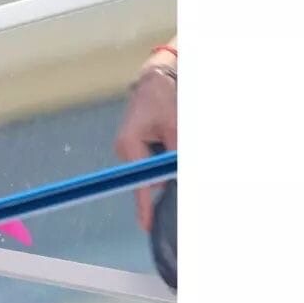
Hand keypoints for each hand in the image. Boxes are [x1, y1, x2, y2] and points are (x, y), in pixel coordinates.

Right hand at [114, 64, 176, 231]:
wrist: (159, 77)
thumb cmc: (165, 99)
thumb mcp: (177, 130)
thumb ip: (176, 159)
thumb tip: (179, 181)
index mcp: (129, 144)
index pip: (139, 182)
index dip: (146, 206)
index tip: (148, 225)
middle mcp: (125, 148)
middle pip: (147, 179)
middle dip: (165, 182)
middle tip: (179, 173)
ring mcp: (128, 147)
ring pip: (151, 171)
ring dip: (166, 168)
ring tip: (176, 146)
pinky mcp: (135, 144)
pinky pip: (150, 161)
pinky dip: (163, 160)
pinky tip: (171, 145)